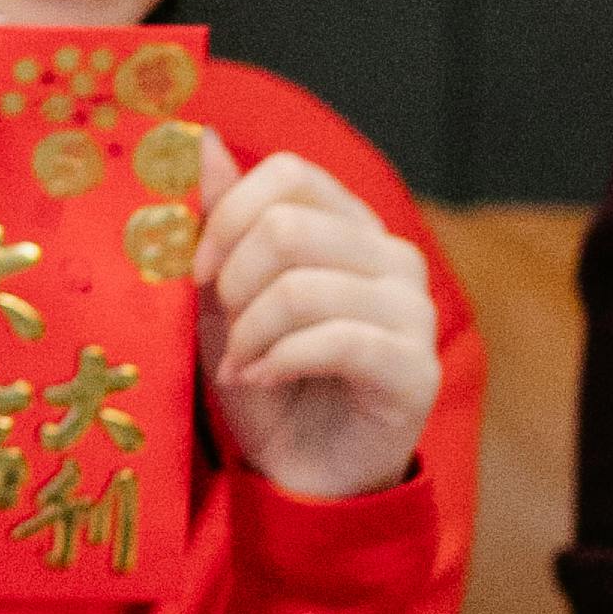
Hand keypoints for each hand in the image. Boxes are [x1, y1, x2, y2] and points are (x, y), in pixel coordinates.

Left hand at [194, 130, 439, 501]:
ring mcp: (413, 312)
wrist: (306, 476)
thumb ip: (218, 222)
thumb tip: (199, 137)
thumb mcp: (225, 299)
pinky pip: (335, 340)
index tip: (197, 269)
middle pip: (289, 226)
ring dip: (250, 333)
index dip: (228, 213)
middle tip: (224, 329)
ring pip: (303, 285)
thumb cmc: (270, 385)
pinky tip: (259, 380)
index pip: (290, 175)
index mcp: (351, 227)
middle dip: (233, 281)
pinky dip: (279, 361)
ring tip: (239, 365)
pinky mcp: (414, 369)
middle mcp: (393, 258)